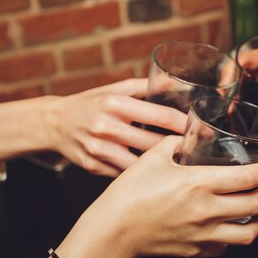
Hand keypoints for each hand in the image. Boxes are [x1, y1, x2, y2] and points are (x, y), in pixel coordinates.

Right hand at [47, 79, 187, 176]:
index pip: (160, 116)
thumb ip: (145, 87)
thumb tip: (178, 82)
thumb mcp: (115, 89)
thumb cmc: (91, 104)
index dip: (185, 124)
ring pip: (142, 165)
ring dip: (162, 166)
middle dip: (178, 148)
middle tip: (198, 151)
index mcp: (115, 103)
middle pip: (154, 144)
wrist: (55, 124)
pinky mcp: (94, 167)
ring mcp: (99, 150)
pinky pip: (126, 174)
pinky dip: (142, 175)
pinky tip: (156, 175)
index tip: (202, 130)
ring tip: (181, 165)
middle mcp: (106, 127)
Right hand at [59, 136, 257, 257]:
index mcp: (199, 184)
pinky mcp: (196, 250)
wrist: (113, 231)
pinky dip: (232, 236)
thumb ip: (174, 144)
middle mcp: (207, 211)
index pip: (250, 178)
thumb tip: (185, 138)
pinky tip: (227, 226)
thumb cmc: (129, 194)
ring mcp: (204, 235)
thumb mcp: (152, 158)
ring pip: (250, 233)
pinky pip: (225, 247)